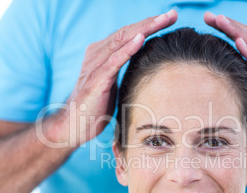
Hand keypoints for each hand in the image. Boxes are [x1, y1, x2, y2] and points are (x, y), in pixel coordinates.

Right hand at [53, 10, 177, 146]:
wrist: (74, 125)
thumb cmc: (95, 106)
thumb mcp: (113, 83)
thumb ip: (123, 69)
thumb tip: (144, 63)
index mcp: (102, 53)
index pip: (129, 34)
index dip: (149, 24)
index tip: (169, 18)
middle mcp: (97, 54)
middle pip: (128, 32)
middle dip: (151, 22)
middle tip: (172, 14)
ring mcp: (96, 66)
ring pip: (122, 41)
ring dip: (144, 29)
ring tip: (162, 20)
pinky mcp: (96, 80)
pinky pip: (113, 61)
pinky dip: (127, 48)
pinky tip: (141, 39)